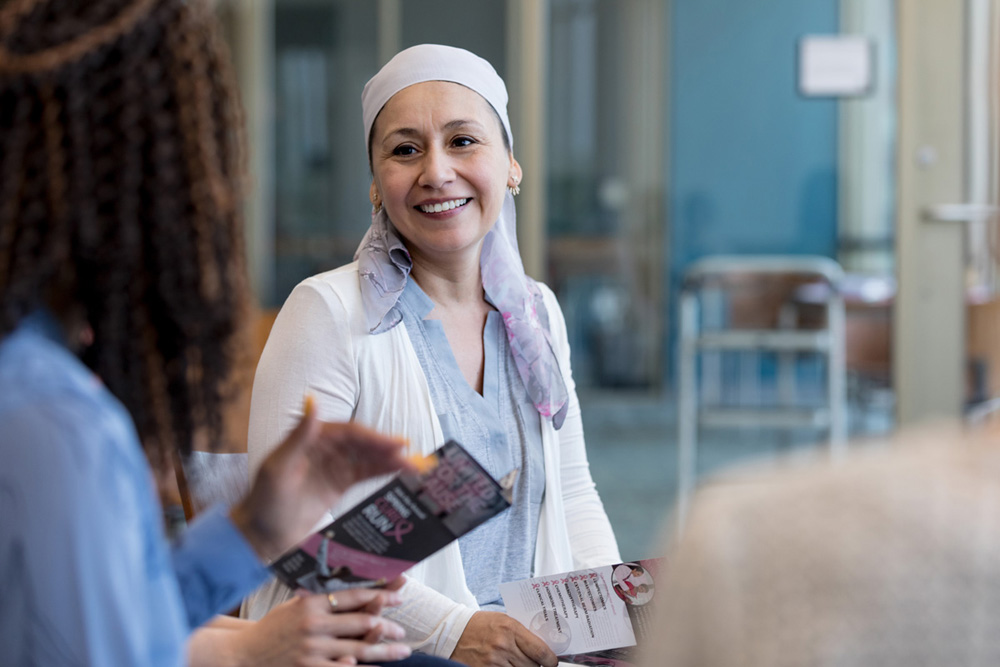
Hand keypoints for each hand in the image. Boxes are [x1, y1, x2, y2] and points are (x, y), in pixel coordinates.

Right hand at [223, 587, 411, 666]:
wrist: (244, 654)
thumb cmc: (273, 627)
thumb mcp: (294, 605)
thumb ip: (320, 598)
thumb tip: (352, 588)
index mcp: (311, 602)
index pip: (352, 595)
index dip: (379, 595)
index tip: (398, 596)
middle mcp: (313, 624)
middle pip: (360, 622)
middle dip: (386, 625)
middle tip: (403, 629)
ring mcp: (311, 649)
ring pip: (357, 648)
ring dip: (383, 649)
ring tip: (402, 649)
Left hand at [231, 404, 411, 560]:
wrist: (260, 536)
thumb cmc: (264, 502)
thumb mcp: (279, 469)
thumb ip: (299, 436)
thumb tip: (313, 400)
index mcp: (310, 438)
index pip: (349, 433)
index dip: (374, 437)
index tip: (396, 444)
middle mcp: (324, 448)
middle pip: (362, 444)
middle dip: (387, 449)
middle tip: (412, 456)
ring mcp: (333, 466)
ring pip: (367, 458)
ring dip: (390, 461)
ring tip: (416, 466)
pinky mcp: (339, 484)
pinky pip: (365, 474)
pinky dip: (383, 472)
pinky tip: (401, 473)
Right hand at [450, 611, 557, 666]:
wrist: (451, 632)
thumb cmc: (479, 625)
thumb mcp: (503, 621)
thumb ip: (522, 635)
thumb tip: (543, 649)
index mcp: (510, 628)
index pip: (540, 651)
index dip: (551, 660)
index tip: (552, 662)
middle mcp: (502, 646)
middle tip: (534, 663)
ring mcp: (493, 662)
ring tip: (518, 664)